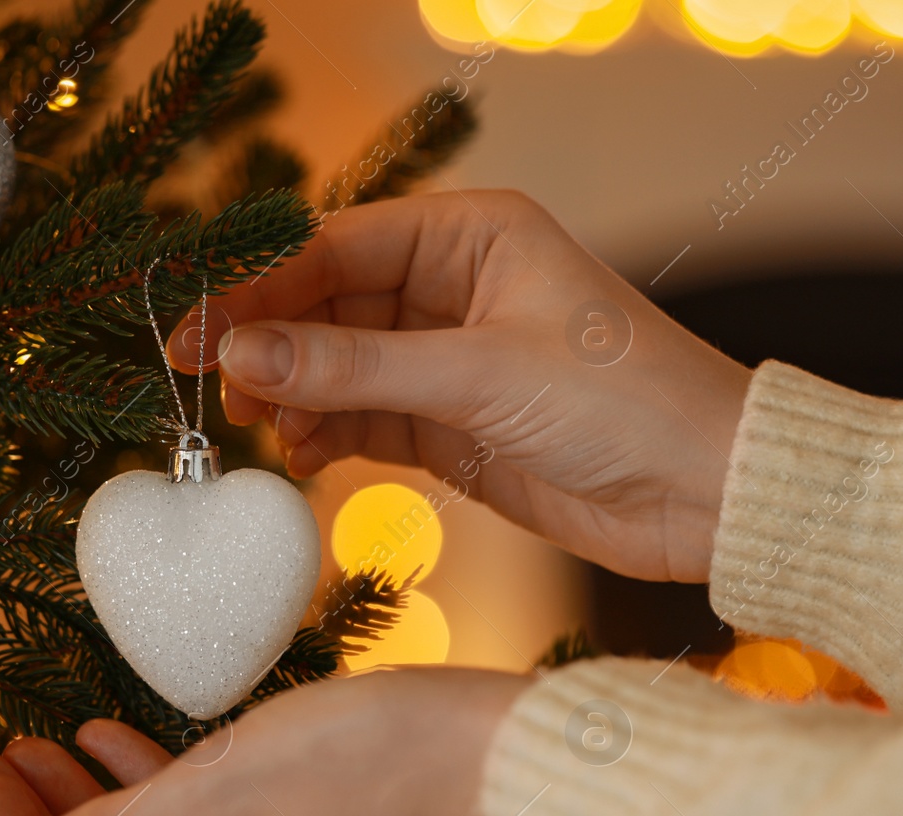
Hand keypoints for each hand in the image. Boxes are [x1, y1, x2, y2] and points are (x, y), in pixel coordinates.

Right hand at [170, 190, 751, 582]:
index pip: (337, 246)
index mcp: (474, 234)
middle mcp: (458, 288)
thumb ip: (354, 368)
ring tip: (258, 428)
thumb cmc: (625, 401)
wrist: (709, 495)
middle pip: (329, 305)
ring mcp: (453, 360)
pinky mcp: (455, 427)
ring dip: (295, 397)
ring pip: (340, 367)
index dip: (258, 286)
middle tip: (206, 385)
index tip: (193, 328)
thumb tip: (241, 355)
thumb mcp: (479, 376)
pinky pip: (367, 420)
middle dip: (270, 345)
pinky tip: (302, 455)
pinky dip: (330, 437)